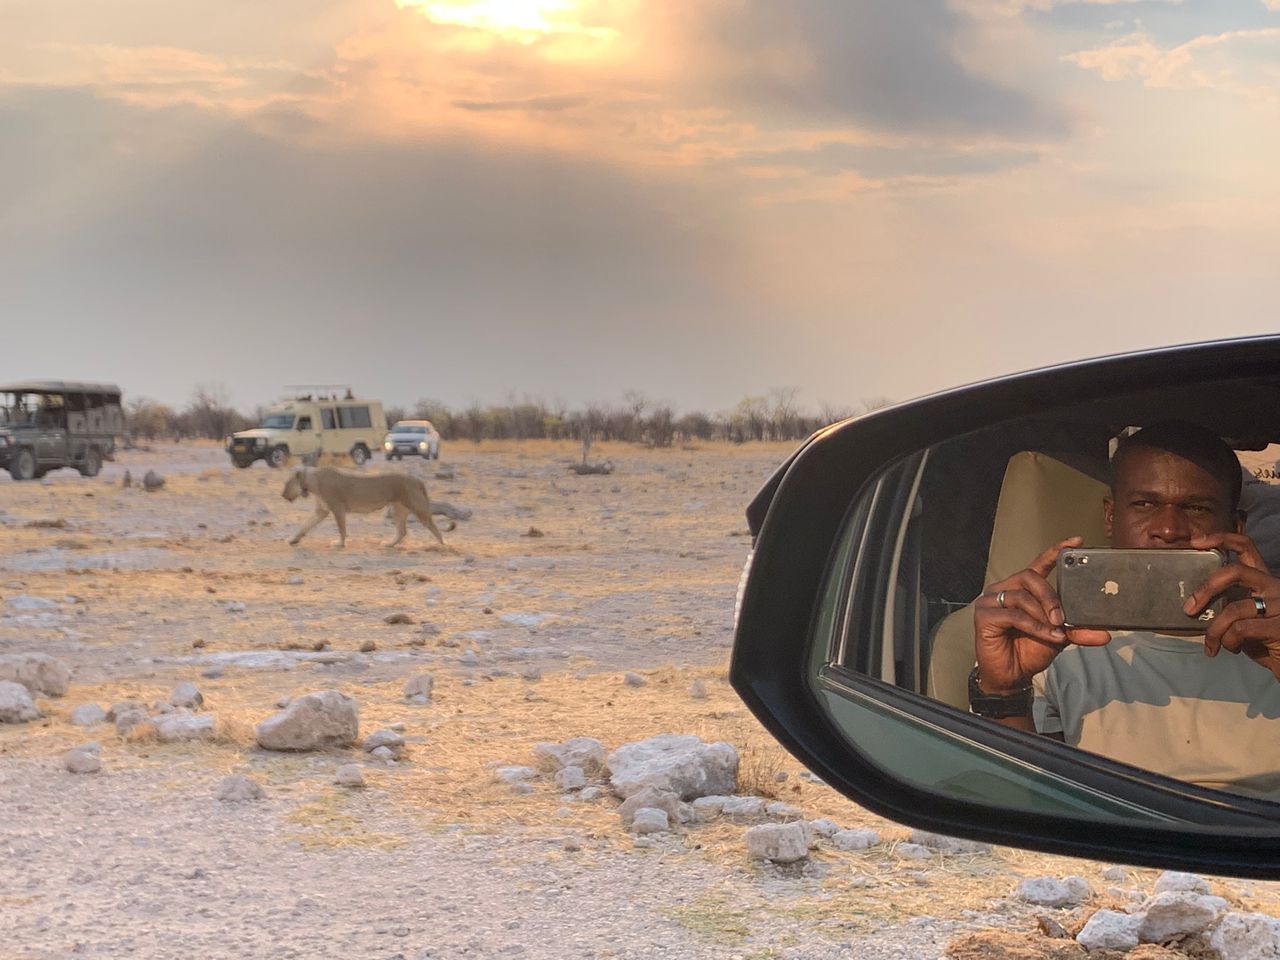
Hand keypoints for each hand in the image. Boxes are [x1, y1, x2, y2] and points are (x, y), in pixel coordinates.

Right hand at [974, 536, 1111, 694]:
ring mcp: (990, 601)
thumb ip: (1078, 631)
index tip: (1076, 542)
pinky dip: (1034, 626)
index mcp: (1022, 588)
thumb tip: (1106, 633)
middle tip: (1062, 617)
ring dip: (1043, 615)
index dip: (1055, 551)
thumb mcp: (1059, 637)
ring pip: (1022, 597)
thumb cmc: (1030, 651)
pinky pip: (1014, 615)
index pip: (1038, 564)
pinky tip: (1046, 636)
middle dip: (1050, 597)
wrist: (1012, 676)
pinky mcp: (984, 616)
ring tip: (1056, 631)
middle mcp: (1004, 589)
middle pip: (1029, 577)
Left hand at [1185, 532, 1279, 678]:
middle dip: (1206, 588)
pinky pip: (1240, 629)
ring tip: (1211, 644)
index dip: (1221, 539)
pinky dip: (1228, 641)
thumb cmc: (1263, 640)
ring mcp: (1279, 605)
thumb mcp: (1244, 616)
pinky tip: (1230, 649)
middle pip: (1234, 572)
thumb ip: (1228, 603)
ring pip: (1233, 608)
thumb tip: (1192, 604)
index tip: (1196, 541)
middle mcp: (1273, 586)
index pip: (1246, 547)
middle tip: (1188, 608)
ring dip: (1214, 630)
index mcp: (1263, 579)